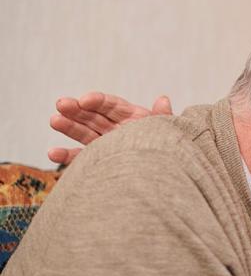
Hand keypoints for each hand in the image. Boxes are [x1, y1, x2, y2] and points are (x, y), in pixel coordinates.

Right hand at [48, 92, 172, 164]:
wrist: (169, 177)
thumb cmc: (171, 150)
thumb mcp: (168, 132)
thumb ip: (163, 117)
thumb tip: (163, 99)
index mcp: (133, 117)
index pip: (112, 105)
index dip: (98, 101)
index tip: (85, 100)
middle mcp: (116, 129)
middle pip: (94, 116)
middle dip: (77, 110)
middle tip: (61, 104)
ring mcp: (106, 144)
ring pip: (84, 133)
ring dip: (68, 126)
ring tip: (54, 120)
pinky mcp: (99, 161)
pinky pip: (81, 158)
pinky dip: (67, 156)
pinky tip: (52, 153)